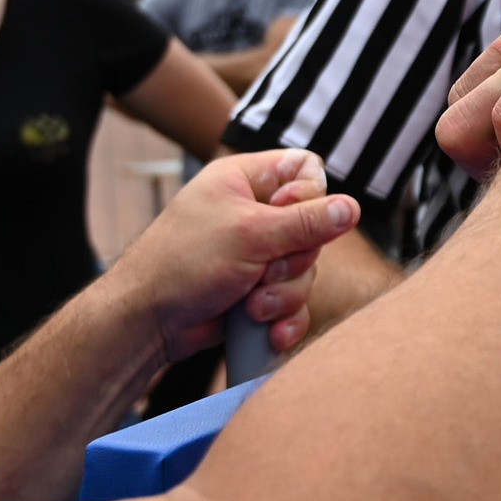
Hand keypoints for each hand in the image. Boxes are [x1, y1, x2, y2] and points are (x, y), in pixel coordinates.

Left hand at [102, 149, 360, 367]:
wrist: (148, 322)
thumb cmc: (181, 264)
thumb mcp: (250, 233)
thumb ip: (306, 221)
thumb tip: (352, 208)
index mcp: (245, 181)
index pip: (306, 171)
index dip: (310, 197)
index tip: (289, 219)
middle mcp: (255, 214)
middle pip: (314, 228)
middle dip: (293, 261)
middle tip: (265, 270)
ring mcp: (258, 254)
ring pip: (306, 270)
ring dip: (285, 295)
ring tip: (254, 306)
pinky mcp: (259, 291)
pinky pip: (294, 301)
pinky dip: (284, 318)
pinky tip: (269, 329)